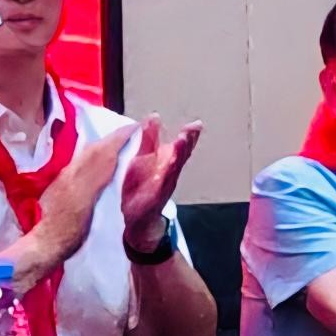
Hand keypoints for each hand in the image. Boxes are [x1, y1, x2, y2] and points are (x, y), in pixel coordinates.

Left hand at [27, 130, 120, 270]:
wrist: (45, 244)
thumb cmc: (68, 230)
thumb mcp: (86, 202)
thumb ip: (96, 176)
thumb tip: (109, 154)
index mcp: (79, 175)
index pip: (103, 150)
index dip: (119, 137)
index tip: (135, 127)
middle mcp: (71, 173)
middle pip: (94, 149)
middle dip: (112, 137)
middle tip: (130, 131)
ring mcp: (65, 180)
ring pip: (87, 155)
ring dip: (104, 145)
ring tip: (119, 143)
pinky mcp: (62, 188)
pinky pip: (82, 165)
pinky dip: (95, 157)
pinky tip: (100, 163)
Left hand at [117, 117, 204, 246]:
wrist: (139, 218)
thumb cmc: (142, 187)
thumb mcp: (144, 158)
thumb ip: (149, 139)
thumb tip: (154, 117)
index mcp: (167, 163)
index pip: (180, 146)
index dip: (189, 136)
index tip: (196, 124)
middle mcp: (169, 174)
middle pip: (181, 157)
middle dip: (187, 143)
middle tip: (192, 130)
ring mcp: (163, 186)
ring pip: (173, 169)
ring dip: (178, 157)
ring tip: (182, 142)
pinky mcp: (153, 198)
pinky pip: (159, 187)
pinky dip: (164, 178)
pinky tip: (166, 169)